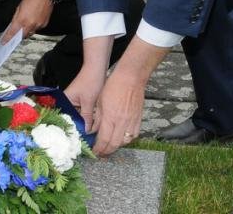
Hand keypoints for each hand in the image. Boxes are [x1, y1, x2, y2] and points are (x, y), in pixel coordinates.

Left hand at [2, 0, 51, 42]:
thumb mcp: (19, 7)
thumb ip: (16, 18)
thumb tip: (13, 25)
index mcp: (22, 19)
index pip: (13, 32)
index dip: (8, 38)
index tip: (4, 42)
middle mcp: (31, 24)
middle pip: (22, 36)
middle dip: (17, 36)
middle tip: (14, 35)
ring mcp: (38, 25)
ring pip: (30, 33)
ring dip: (25, 32)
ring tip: (23, 27)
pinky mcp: (44, 24)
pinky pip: (36, 30)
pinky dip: (33, 28)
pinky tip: (31, 23)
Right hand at [63, 63, 106, 131]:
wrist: (97, 69)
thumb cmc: (91, 81)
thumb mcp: (89, 102)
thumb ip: (87, 117)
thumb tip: (86, 132)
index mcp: (65, 101)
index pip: (65, 118)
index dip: (71, 128)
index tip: (78, 138)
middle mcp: (68, 102)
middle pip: (72, 118)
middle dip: (80, 126)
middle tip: (86, 137)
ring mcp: (75, 102)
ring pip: (79, 116)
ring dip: (85, 122)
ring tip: (91, 132)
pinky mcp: (82, 101)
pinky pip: (83, 112)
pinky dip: (88, 116)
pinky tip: (94, 123)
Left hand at [90, 36, 168, 155]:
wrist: (131, 78)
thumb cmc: (113, 86)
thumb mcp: (99, 102)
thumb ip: (98, 119)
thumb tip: (93, 130)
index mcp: (110, 117)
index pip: (104, 139)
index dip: (99, 148)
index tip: (95, 152)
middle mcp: (122, 122)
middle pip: (115, 144)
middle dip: (107, 151)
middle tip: (101, 153)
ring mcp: (132, 122)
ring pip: (125, 142)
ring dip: (117, 147)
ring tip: (109, 147)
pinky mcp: (139, 120)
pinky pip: (133, 135)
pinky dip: (126, 140)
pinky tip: (121, 140)